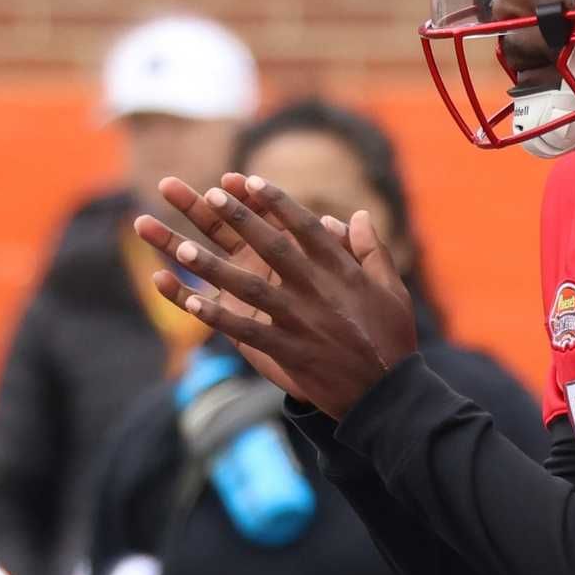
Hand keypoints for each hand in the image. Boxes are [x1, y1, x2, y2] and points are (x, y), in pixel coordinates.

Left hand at [133, 176, 418, 420]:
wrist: (388, 394)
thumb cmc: (392, 339)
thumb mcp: (392, 289)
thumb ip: (372, 249)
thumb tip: (356, 215)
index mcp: (342, 270)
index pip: (304, 226)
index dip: (276, 202)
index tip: (250, 180)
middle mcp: (317, 289)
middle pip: (271, 246)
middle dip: (240, 219)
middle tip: (211, 195)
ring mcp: (300, 320)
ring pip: (249, 287)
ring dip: (214, 267)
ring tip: (182, 248)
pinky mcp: (289, 349)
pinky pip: (247, 330)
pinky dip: (219, 318)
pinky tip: (192, 304)